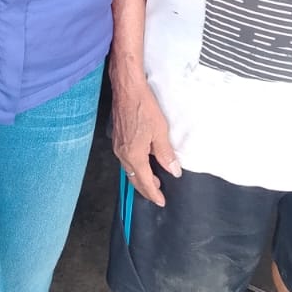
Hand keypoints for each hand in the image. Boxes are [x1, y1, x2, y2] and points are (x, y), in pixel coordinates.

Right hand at [111, 72, 179, 204]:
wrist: (127, 89)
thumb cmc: (144, 107)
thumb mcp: (160, 131)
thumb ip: (166, 154)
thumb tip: (173, 171)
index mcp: (134, 155)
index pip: (144, 181)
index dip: (153, 193)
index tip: (161, 201)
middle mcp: (122, 154)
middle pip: (134, 178)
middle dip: (145, 189)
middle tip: (157, 194)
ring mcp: (118, 146)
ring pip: (129, 169)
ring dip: (140, 177)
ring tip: (153, 180)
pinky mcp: (117, 139)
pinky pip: (125, 160)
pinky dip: (135, 166)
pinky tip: (143, 163)